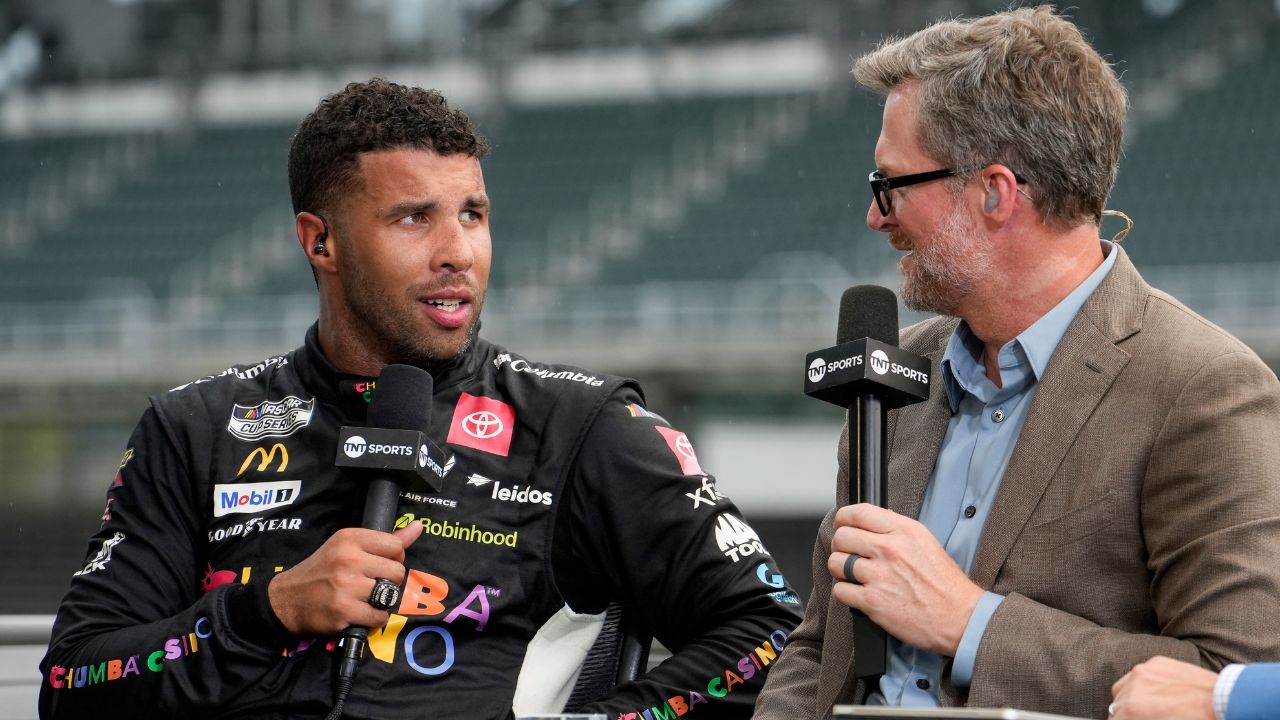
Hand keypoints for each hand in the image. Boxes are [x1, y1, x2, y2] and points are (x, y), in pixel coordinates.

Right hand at [268, 521, 420, 634]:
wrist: (285, 600)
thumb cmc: (321, 571)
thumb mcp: (347, 546)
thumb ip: (385, 540)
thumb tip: (418, 527)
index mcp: (349, 538)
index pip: (396, 545)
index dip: (393, 558)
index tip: (379, 564)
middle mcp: (348, 559)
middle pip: (397, 571)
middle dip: (388, 581)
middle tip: (370, 584)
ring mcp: (346, 586)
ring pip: (390, 595)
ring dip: (381, 601)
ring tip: (365, 598)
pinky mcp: (344, 611)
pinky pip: (379, 617)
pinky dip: (374, 618)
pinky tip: (360, 612)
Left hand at [826, 504, 982, 655]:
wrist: (959, 617)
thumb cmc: (945, 583)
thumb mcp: (925, 542)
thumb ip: (897, 530)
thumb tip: (872, 522)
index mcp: (903, 531)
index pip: (858, 512)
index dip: (843, 518)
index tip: (842, 525)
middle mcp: (889, 549)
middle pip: (842, 537)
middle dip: (841, 546)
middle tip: (848, 554)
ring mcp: (879, 575)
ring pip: (836, 563)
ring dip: (840, 570)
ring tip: (852, 575)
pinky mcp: (872, 601)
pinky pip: (840, 590)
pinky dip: (844, 593)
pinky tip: (856, 593)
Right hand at [1110, 656, 1216, 719]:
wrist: (1224, 702)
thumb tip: (1137, 717)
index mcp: (1132, 710)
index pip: (1116, 719)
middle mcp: (1132, 688)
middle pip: (1116, 707)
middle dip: (1128, 715)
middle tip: (1145, 718)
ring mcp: (1143, 671)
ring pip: (1122, 688)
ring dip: (1130, 699)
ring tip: (1150, 708)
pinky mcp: (1156, 662)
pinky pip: (1140, 674)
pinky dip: (1145, 684)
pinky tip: (1163, 693)